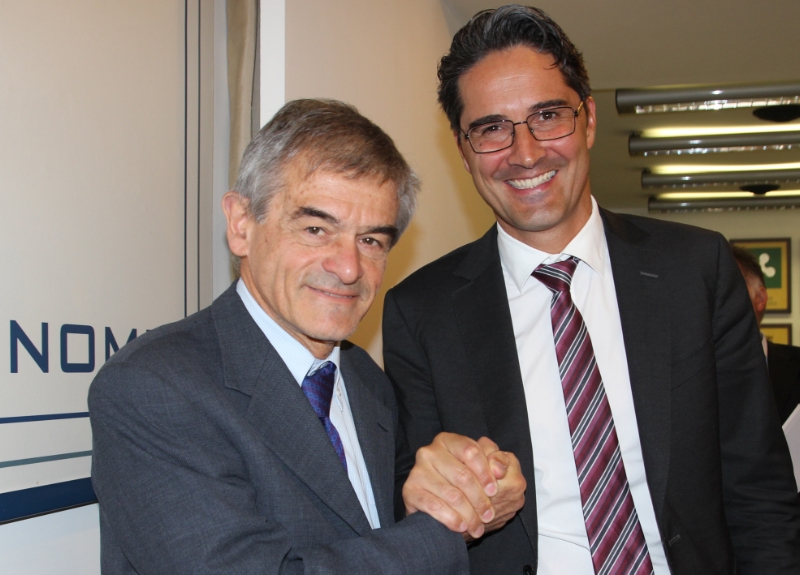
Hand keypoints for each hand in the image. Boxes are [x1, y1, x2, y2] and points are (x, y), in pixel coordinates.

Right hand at [402, 432, 524, 539]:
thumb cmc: (469, 484)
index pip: (471, 450)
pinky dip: (451, 519)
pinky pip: (434, 506)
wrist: (440, 509)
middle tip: (489, 515)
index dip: (485, 472)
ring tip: (477, 526)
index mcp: (449, 440)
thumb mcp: (488, 468)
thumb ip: (499, 461)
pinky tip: (461, 526)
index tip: (494, 491)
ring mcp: (417, 471)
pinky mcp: (409, 490)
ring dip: (469, 514)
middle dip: (479, 499)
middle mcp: (429, 451)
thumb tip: (499, 469)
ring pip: (451, 494)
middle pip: (462, 475)